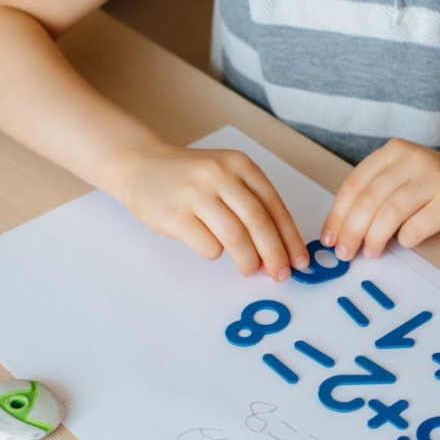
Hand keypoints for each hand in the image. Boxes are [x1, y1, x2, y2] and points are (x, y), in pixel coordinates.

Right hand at [112, 145, 310, 279]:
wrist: (140, 166)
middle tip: (280, 274)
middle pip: (259, 223)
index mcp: (239, 164)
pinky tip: (213, 250)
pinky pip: (207, 245)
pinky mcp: (175, 215)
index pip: (274, 206)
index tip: (298, 260)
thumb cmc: (188, 177)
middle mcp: (220, 175)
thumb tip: (277, 249)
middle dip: (274, 254)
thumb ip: (250, 204)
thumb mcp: (225, 176)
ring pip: (235, 237)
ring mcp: (196, 194)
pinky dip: (216, 254)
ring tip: (250, 270)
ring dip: (248, 261)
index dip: (290, 237)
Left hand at [320, 139, 439, 260]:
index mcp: (395, 151)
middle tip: (345, 253)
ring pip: (390, 213)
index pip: (355, 184)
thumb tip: (340, 231)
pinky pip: (417, 227)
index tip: (330, 237)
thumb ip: (374, 196)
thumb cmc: (437, 189)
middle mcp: (415, 159)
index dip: (338, 214)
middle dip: (352, 231)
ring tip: (371, 252)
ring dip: (375, 238)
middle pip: (369, 200)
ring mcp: (436, 179)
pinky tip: (404, 243)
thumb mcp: (402, 180)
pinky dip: (405, 240)